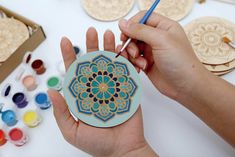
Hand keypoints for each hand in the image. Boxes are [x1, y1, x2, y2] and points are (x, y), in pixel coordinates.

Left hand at [48, 27, 156, 156]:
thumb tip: (51, 92)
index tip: (65, 41)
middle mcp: (97, 89)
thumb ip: (62, 112)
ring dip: (109, 49)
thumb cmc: (97, 144)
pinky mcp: (127, 91)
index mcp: (83, 96)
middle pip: (94, 64)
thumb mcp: (73, 131)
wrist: (123, 150)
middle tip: (91, 32)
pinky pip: (126, 73)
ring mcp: (113, 88)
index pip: (75, 73)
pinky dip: (125, 60)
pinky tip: (123, 50)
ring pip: (110, 65)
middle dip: (91, 46)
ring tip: (108, 35)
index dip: (69, 56)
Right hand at [118, 12, 208, 99]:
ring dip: (131, 55)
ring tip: (140, 63)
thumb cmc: (180, 62)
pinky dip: (133, 63)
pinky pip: (133, 59)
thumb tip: (122, 22)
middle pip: (134, 33)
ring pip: (132, 47)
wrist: (186, 87)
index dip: (132, 24)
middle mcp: (157, 38)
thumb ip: (140, 30)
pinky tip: (140, 69)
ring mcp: (151, 51)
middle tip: (134, 53)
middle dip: (130, 43)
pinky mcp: (147, 63)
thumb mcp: (161, 40)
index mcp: (164, 27)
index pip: (143, 18)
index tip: (125, 34)